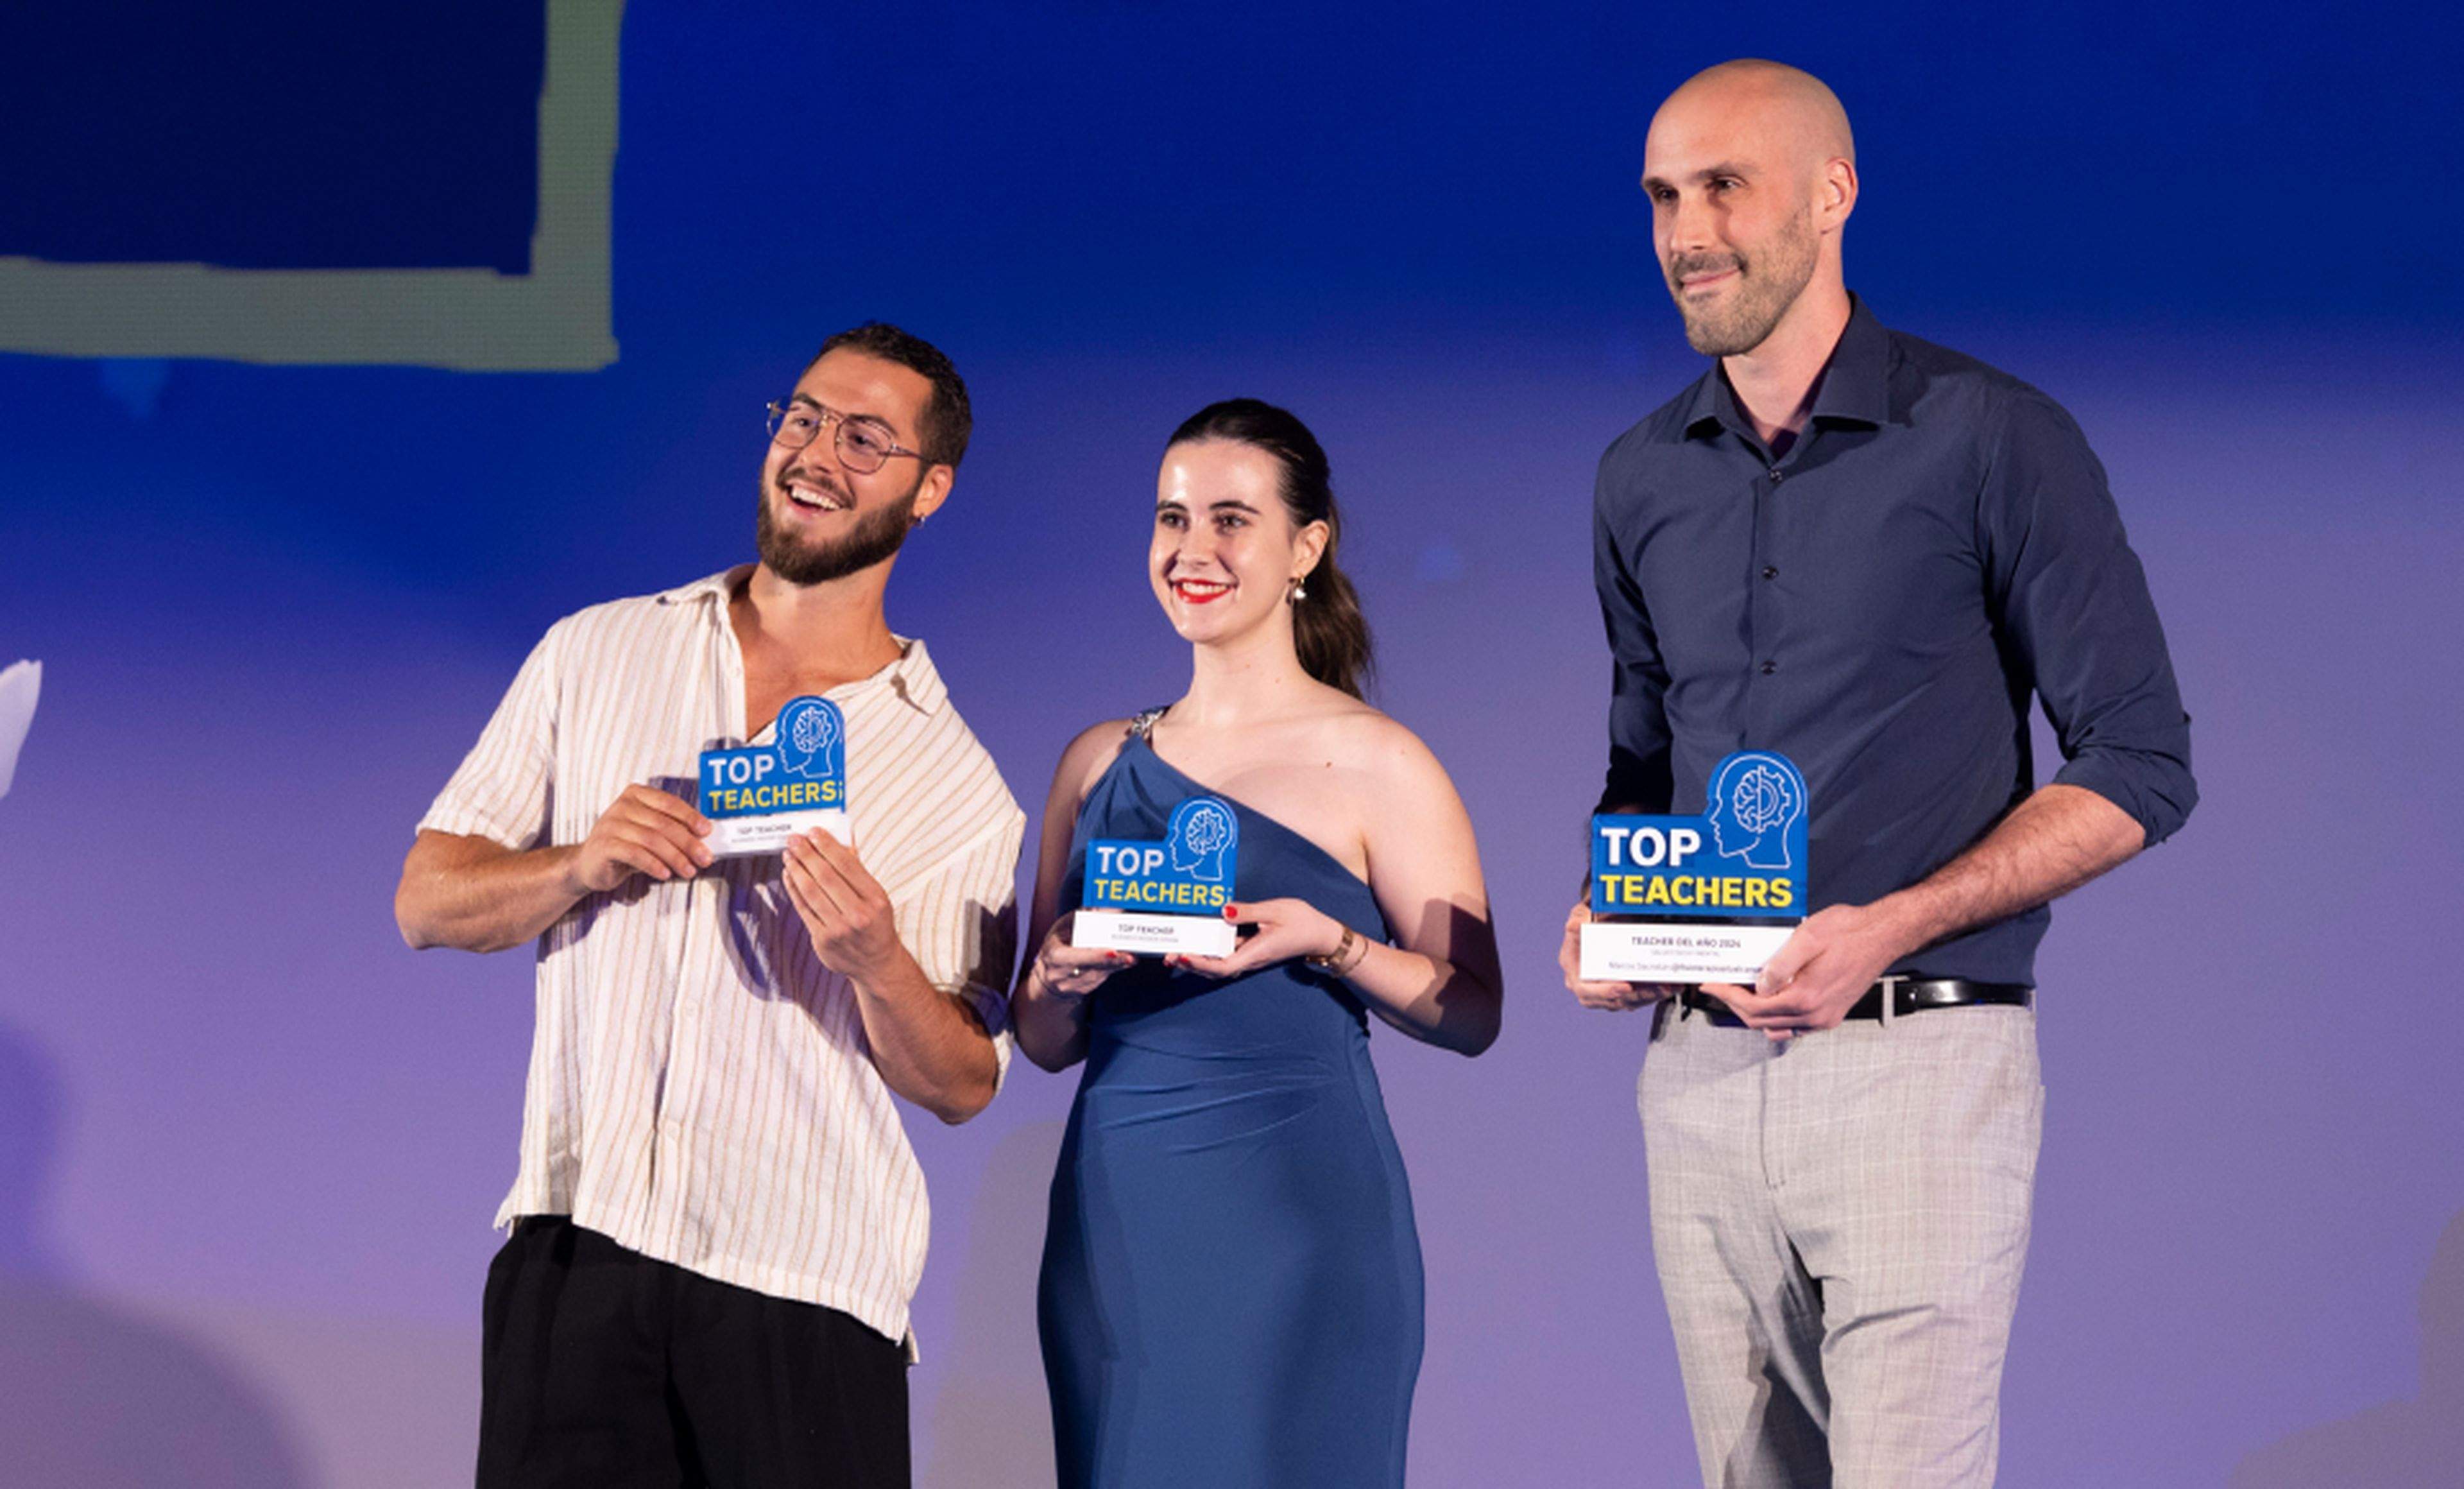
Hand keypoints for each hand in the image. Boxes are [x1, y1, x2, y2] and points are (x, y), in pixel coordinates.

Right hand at [564, 784, 712, 892]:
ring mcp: (611, 824)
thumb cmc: (624, 846)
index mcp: (637, 795)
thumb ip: (671, 831)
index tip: (707, 831)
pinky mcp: (604, 845)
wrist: (588, 864)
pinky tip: (665, 873)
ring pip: (651, 839)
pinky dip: (654, 864)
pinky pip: (635, 854)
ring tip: (688, 870)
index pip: (669, 802)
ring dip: (675, 857)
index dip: (690, 816)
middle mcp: (623, 806)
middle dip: (688, 842)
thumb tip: (702, 840)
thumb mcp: (649, 833)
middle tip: (703, 857)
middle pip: (663, 823)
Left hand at [782, 829, 904, 983]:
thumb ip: (858, 871)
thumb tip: (842, 841)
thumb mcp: (877, 897)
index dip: (828, 846)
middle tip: (795, 839)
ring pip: (811, 892)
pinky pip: (803, 909)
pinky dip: (794, 889)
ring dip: (796, 869)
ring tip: (789, 854)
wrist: (877, 965)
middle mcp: (859, 914)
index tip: (814, 832)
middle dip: (807, 854)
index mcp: (875, 899)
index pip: (848, 865)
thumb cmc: (876, 925)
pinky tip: (789, 875)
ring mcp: (839, 929)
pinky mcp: (822, 940)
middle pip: (826, 876)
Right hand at [1030, 913, 1131, 1000]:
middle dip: (1113, 962)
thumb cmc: (1056, 945)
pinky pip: (1101, 979)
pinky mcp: (1082, 991)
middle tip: (1130, 956)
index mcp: (1053, 956)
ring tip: (1131, 956)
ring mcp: (1071, 985)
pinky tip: (1124, 962)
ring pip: (1099, 975)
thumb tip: (1105, 908)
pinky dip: (1113, 969)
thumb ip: (1081, 917)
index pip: (1075, 958)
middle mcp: (1060, 974)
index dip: (1095, 956)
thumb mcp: (1062, 927)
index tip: (1112, 951)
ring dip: (1117, 965)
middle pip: (1091, 968)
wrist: (1048, 977)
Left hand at [1172, 898, 1339, 979]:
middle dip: (1191, 964)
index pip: (1222, 967)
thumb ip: (1248, 912)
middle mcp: (1249, 959)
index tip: (1183, 955)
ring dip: (1197, 959)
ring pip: (1218, 963)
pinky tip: (1200, 938)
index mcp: (1255, 953)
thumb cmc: (1302, 922)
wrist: (1321, 934)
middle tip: (1169, 954)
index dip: (1200, 964)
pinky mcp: (1250, 948)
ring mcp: (1249, 955)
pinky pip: (1226, 953)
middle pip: (1214, 969)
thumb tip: (1224, 910)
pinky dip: (1210, 949)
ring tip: (1177, 950)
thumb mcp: (1275, 911)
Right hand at [1560, 902, 1678, 1010]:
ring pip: (1630, 1002)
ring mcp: (1607, 991)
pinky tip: (1672, 985)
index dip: (1605, 991)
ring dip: (1652, 996)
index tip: (1626, 987)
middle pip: (1613, 1000)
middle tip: (1659, 988)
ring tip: (1671, 986)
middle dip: (1639, 995)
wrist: (1601, 923)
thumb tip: (1576, 925)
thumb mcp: (1579, 916)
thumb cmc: (1587, 922)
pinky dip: (1656, 993)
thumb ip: (1577, 920)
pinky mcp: (1624, 992)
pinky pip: (1640, 998)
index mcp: (1575, 973)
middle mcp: (1590, 987)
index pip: (1586, 990)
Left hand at [1709, 901, 1908, 1040]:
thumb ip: (1779, 965)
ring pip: (1777, 1027)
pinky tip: (1770, 998)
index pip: (1754, 1007)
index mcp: (1806, 997)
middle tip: (1722, 987)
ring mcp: (1825, 1017)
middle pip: (1761, 1021)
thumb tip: (1758, 985)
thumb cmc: (1851, 932)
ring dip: (1755, 1013)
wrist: (1883, 935)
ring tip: (1742, 992)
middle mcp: (1816, 1014)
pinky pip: (1795, 1025)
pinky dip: (1775, 1016)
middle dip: (1736, 1005)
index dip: (1727, 996)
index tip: (1712, 986)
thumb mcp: (1807, 938)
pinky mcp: (1832, 1014)